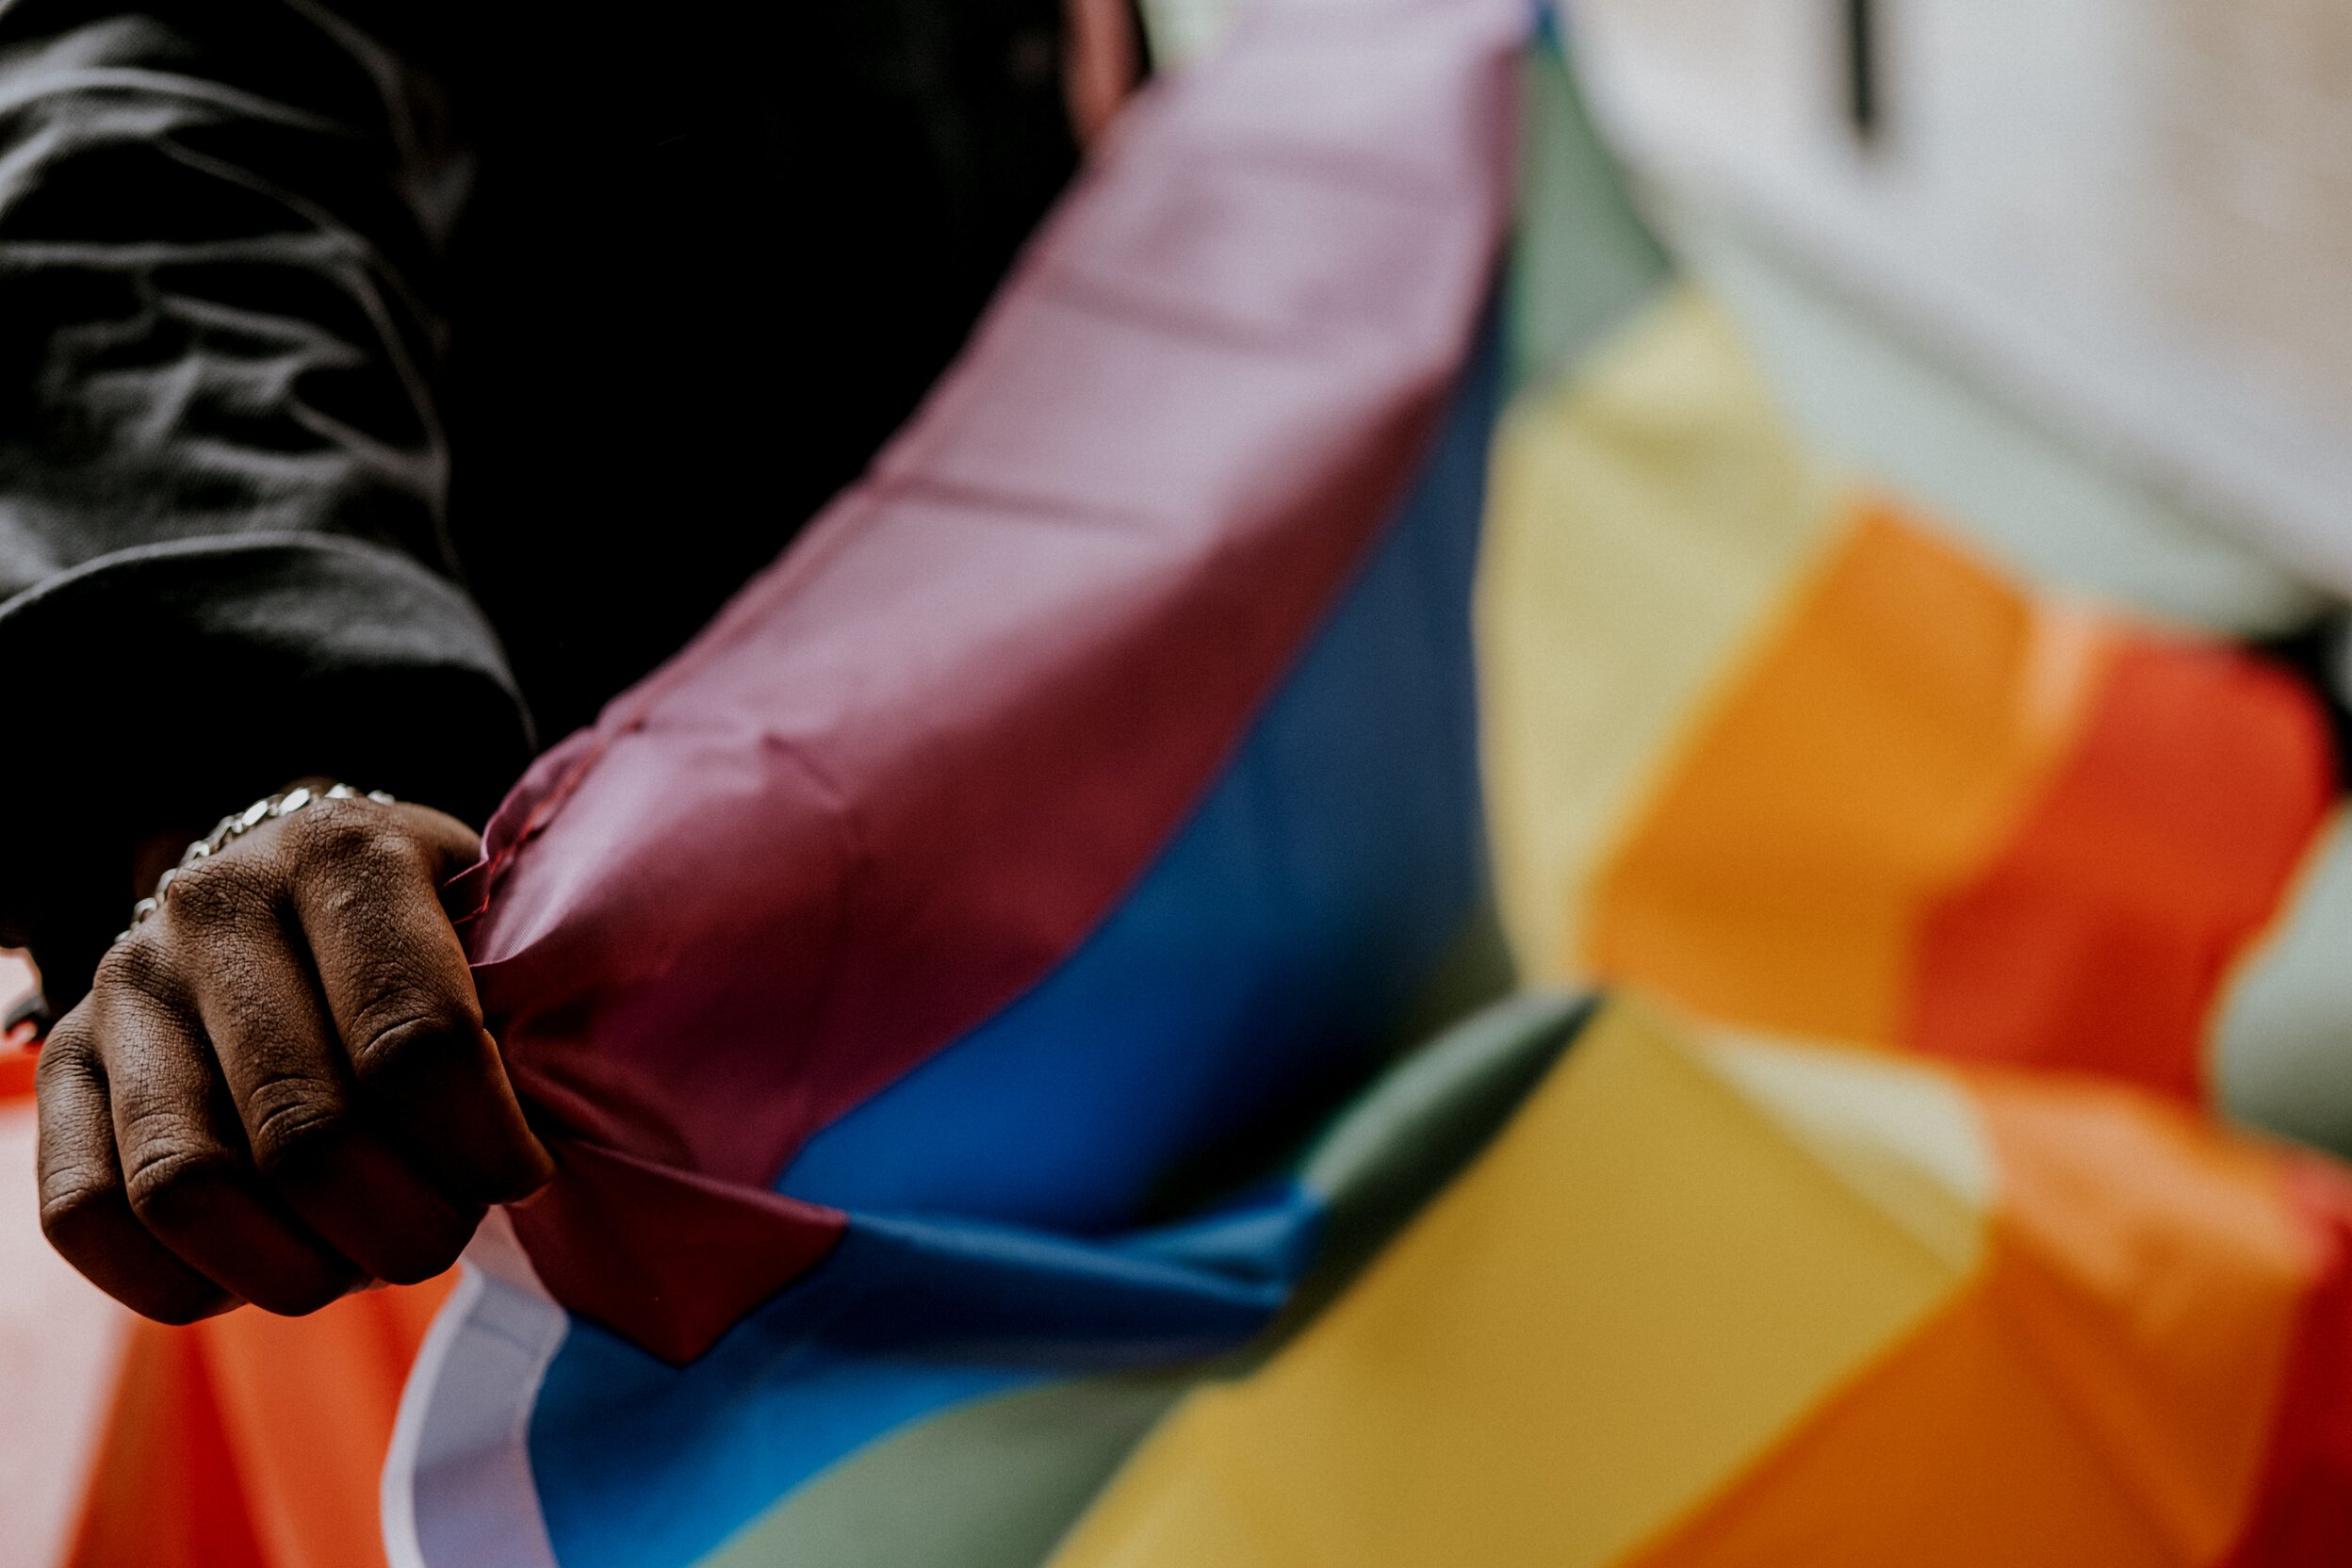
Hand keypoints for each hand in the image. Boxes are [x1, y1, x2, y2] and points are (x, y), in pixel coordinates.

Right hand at [34, 788, 552, 1321]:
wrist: (297, 880)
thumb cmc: (436, 927)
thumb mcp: (496, 925)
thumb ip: (524, 1014)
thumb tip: (538, 1165)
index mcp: (344, 854)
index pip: (415, 1042)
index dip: (479, 1145)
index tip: (522, 1179)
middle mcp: (212, 906)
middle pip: (308, 1135)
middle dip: (404, 1224)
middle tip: (449, 1234)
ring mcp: (122, 986)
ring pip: (192, 1188)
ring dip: (301, 1265)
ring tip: (367, 1256)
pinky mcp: (58, 1064)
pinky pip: (88, 1216)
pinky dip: (188, 1281)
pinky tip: (275, 1265)